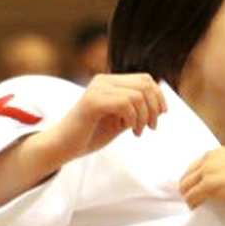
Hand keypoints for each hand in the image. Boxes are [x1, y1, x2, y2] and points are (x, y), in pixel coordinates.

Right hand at [39, 73, 166, 164]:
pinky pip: (125, 104)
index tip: (160, 116)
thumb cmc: (91, 134)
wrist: (63, 146)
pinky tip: (130, 130)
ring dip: (144, 117)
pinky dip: (133, 119)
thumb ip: (136, 110)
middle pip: (145, 85)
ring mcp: (97, 89)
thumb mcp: (121, 119)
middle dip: (154, 108)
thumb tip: (161, 105)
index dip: (159, 96)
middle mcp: (103, 80)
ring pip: (137, 95)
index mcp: (110, 82)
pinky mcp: (92, 102)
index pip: (145, 79)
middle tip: (150, 127)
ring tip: (138, 131)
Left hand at [179, 147, 224, 207]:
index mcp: (216, 153)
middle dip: (187, 187)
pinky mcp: (208, 186)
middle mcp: (208, 159)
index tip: (195, 186)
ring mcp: (207, 172)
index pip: (194, 165)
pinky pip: (191, 197)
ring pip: (185, 186)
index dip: (193, 178)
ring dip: (188, 196)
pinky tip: (196, 207)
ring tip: (194, 203)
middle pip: (187, 175)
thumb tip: (220, 182)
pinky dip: (192, 203)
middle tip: (192, 197)